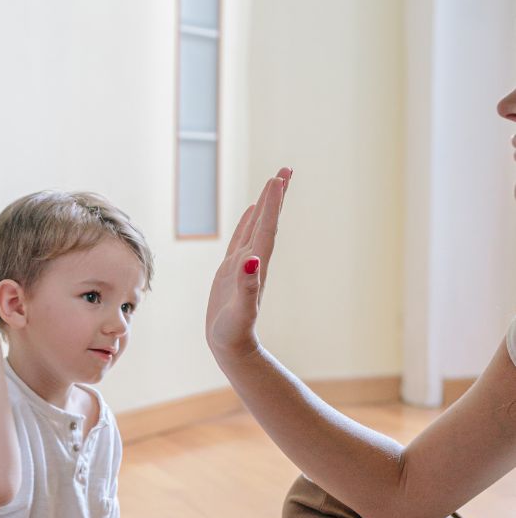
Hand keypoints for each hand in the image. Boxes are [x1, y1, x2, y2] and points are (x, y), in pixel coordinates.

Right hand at [205, 167, 291, 361]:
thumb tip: (251, 261)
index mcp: (256, 266)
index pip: (266, 229)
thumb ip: (247, 287)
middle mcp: (253, 261)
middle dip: (276, 196)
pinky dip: (248, 222)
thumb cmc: (235, 332)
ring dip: (266, 205)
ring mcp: (243, 264)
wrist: (231, 347)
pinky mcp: (231, 270)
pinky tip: (251, 211)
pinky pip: (241, 238)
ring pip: (256, 227)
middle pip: (267, 222)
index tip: (279, 178)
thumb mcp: (241, 311)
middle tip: (286, 169)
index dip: (272, 204)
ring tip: (273, 183)